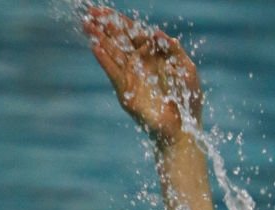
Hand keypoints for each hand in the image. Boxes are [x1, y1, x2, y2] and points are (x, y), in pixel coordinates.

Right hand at [83, 6, 201, 145]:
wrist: (182, 131)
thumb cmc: (187, 102)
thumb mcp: (187, 71)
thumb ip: (175, 51)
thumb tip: (160, 33)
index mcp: (152, 55)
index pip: (132, 33)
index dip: (118, 20)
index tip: (103, 10)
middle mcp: (139, 64)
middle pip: (118, 40)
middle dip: (104, 25)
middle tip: (89, 12)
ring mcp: (131, 78)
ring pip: (113, 53)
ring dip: (99, 38)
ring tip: (87, 25)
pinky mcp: (126, 92)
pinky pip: (114, 73)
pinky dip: (105, 60)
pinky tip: (95, 47)